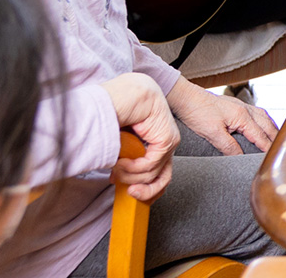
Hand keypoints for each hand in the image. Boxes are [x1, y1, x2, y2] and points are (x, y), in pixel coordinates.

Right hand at [103, 73, 178, 201]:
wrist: (122, 92)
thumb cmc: (117, 112)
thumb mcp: (121, 142)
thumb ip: (126, 159)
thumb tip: (121, 181)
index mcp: (156, 141)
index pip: (160, 172)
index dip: (147, 188)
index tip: (130, 193)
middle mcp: (165, 141)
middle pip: (163, 178)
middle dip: (146, 192)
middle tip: (128, 193)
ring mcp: (169, 139)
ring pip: (154, 174)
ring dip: (130, 176)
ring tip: (116, 168)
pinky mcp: (168, 138)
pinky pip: (151, 165)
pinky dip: (133, 168)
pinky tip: (121, 162)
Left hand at [166, 78, 278, 155]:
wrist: (187, 98)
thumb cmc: (198, 113)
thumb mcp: (212, 133)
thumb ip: (229, 146)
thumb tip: (241, 158)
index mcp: (242, 116)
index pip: (261, 136)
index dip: (268, 148)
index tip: (274, 158)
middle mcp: (246, 109)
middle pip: (267, 125)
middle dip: (276, 137)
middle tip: (282, 150)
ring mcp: (241, 105)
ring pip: (264, 117)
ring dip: (272, 128)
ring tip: (277, 138)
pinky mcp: (236, 105)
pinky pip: (257, 113)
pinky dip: (264, 121)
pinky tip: (261, 125)